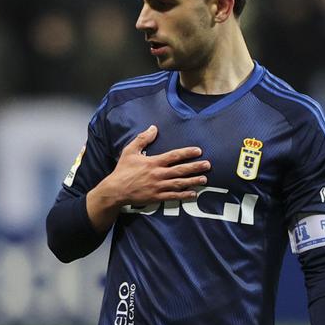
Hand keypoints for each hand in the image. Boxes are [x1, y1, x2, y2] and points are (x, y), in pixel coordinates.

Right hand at [95, 125, 209, 209]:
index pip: (174, 156)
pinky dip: (183, 195)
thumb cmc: (123, 170)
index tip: (198, 151)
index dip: (187, 153)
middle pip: (180, 170)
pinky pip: (173, 196)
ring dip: (193, 181)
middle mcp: (158, 174)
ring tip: (204, 179)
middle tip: (208, 165)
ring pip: (179, 183)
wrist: (116, 190)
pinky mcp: (157, 197)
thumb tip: (153, 128)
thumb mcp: (130, 151)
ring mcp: (158, 186)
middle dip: (195, 167)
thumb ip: (142, 139)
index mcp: (153, 162)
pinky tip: (193, 194)